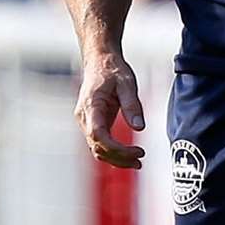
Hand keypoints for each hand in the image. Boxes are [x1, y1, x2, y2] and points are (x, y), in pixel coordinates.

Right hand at [75, 53, 145, 168]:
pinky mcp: (92, 124)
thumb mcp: (126, 83)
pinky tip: (128, 157)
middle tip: (141, 159)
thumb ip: (132, 105)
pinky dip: (113, 153)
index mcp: (90, 105)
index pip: (98, 134)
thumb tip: (139, 127)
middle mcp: (84, 117)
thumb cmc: (113, 70)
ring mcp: (86, 122)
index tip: (136, 152)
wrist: (100, 62)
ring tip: (138, 162)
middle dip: (119, 158)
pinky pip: (100, 144)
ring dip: (116, 159)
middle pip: (97, 146)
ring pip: (97, 149)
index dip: (116, 148)